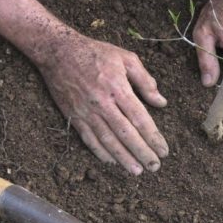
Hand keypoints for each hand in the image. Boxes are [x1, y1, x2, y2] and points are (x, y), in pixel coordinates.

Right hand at [36, 28, 168, 173]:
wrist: (59, 52)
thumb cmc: (96, 53)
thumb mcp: (126, 58)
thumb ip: (145, 81)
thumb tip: (161, 102)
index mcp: (118, 88)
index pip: (140, 118)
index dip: (153, 137)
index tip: (163, 150)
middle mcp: (102, 103)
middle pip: (126, 134)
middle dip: (142, 152)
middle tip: (155, 166)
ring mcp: (86, 112)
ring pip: (107, 140)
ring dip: (123, 158)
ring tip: (137, 170)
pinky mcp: (74, 116)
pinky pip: (88, 139)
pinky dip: (100, 152)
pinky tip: (112, 161)